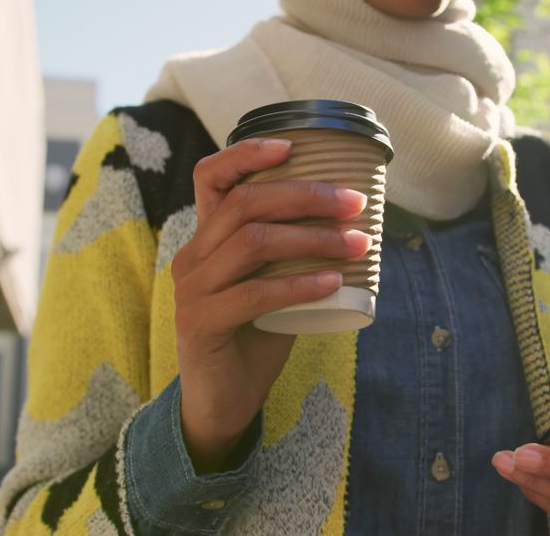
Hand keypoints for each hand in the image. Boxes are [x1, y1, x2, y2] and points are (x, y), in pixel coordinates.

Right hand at [171, 138, 370, 472]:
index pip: (210, 177)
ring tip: (358, 244)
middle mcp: (192, 256)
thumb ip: (292, 253)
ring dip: (313, 239)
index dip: (246, 154)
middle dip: (306, 197)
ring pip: (253, 243)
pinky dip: (300, 285)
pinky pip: (255, 294)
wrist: (222, 402)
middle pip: (245, 204)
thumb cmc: (255, 336)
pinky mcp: (200, 324)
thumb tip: (355, 222)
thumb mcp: (273, 283)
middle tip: (356, 204)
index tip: (293, 147)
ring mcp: (191, 290)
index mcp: (206, 239)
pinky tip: (334, 283)